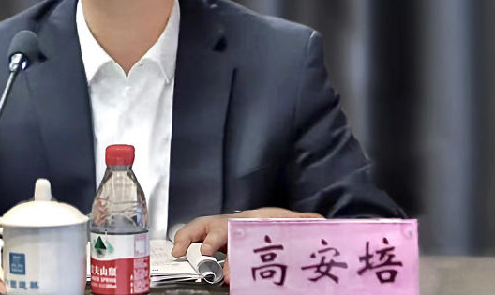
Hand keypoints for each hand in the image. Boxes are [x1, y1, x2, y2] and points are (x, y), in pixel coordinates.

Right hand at [171, 207, 322, 283]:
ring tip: (177, 250)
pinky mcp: (210, 235)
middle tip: (204, 254)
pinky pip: (192, 232)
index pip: (242, 234)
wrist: (261, 222)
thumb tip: (318, 222)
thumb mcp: (287, 224)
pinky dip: (182, 239)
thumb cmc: (271, 224)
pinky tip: (176, 251)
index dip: (234, 253)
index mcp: (250, 222)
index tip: (230, 271)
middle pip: (218, 227)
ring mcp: (219, 227)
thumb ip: (302, 223)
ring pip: (199, 226)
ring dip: (187, 236)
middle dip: (210, 240)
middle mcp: (231, 222)